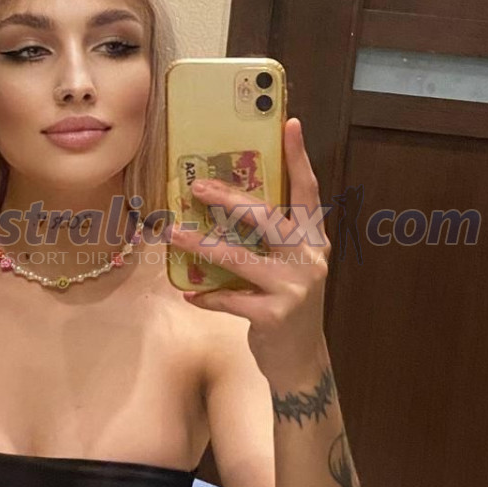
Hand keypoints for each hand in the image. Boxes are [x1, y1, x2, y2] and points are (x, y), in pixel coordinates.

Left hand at [170, 117, 332, 374]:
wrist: (301, 362)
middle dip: (229, 198)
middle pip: (267, 217)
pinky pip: (230, 299)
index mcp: (313, 240)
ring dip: (202, 245)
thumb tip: (225, 201)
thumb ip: (272, 238)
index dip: (299, 158)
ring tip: (174, 232)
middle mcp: (309, 258)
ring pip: (240, 258)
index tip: (290, 124)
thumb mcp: (289, 266)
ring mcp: (293, 288)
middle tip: (196, 185)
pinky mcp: (274, 315)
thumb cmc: (287, 305)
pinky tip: (189, 293)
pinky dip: (207, 296)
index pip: (308, 192)